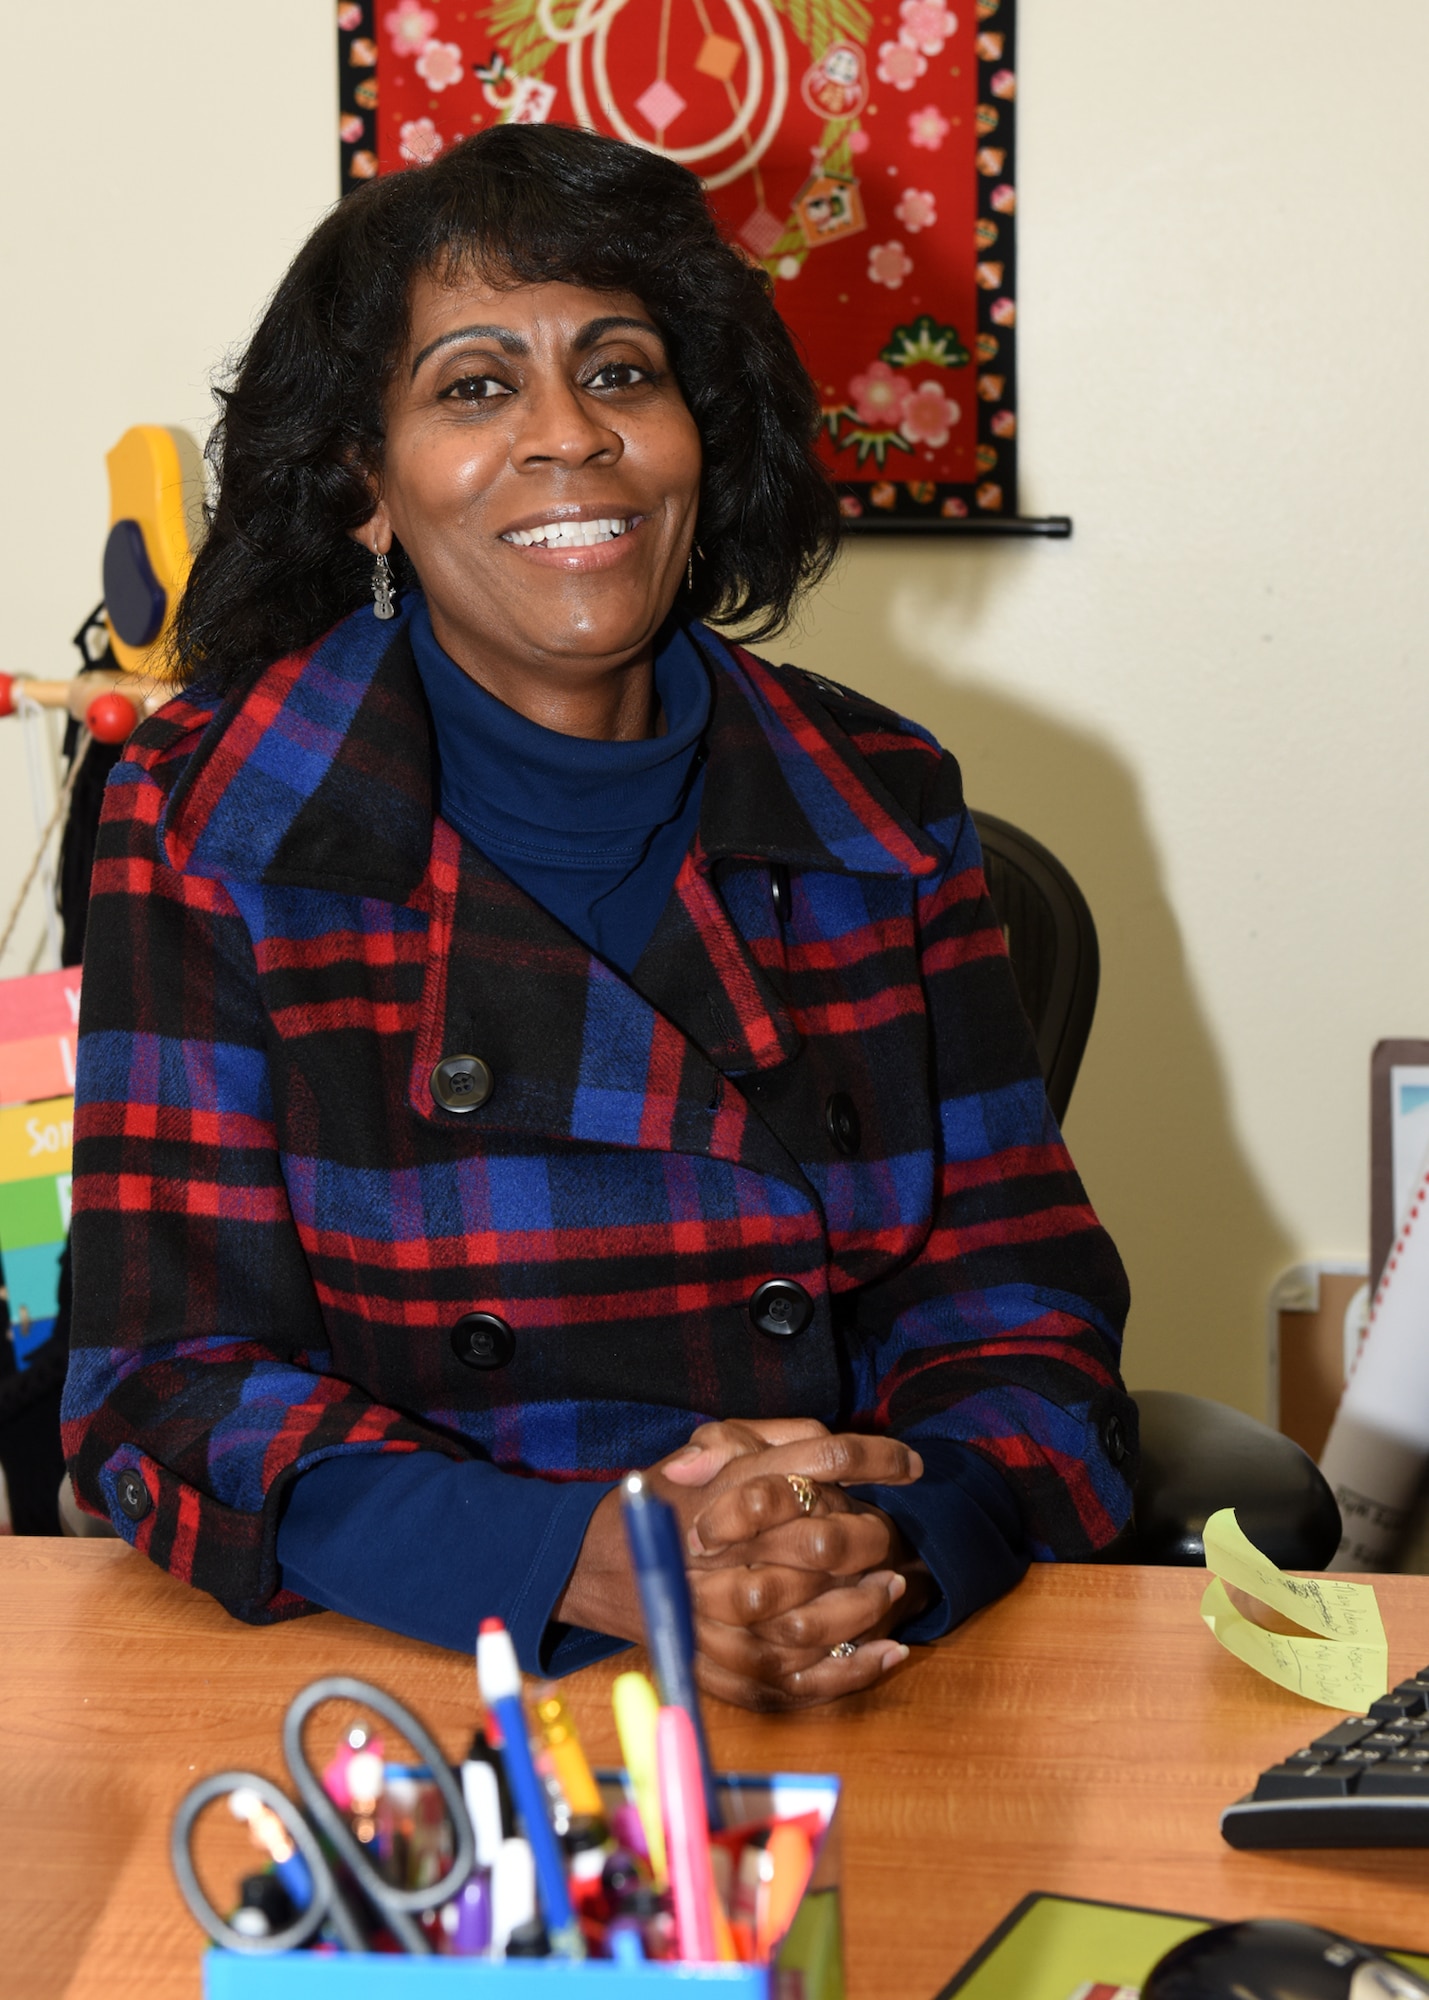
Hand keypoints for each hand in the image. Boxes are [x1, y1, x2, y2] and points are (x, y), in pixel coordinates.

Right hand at [554, 1418, 934, 1709]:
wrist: (596, 1568)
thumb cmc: (661, 1505)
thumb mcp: (699, 1452)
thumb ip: (750, 1440)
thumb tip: (818, 1438)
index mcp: (722, 1490)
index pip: (814, 1461)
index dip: (872, 1458)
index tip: (911, 1463)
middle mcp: (718, 1555)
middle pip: (818, 1545)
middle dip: (871, 1544)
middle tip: (899, 1547)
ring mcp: (715, 1620)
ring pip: (808, 1622)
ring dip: (863, 1609)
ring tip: (893, 1594)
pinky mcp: (718, 1668)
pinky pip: (791, 1681)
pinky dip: (845, 1674)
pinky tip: (885, 1655)